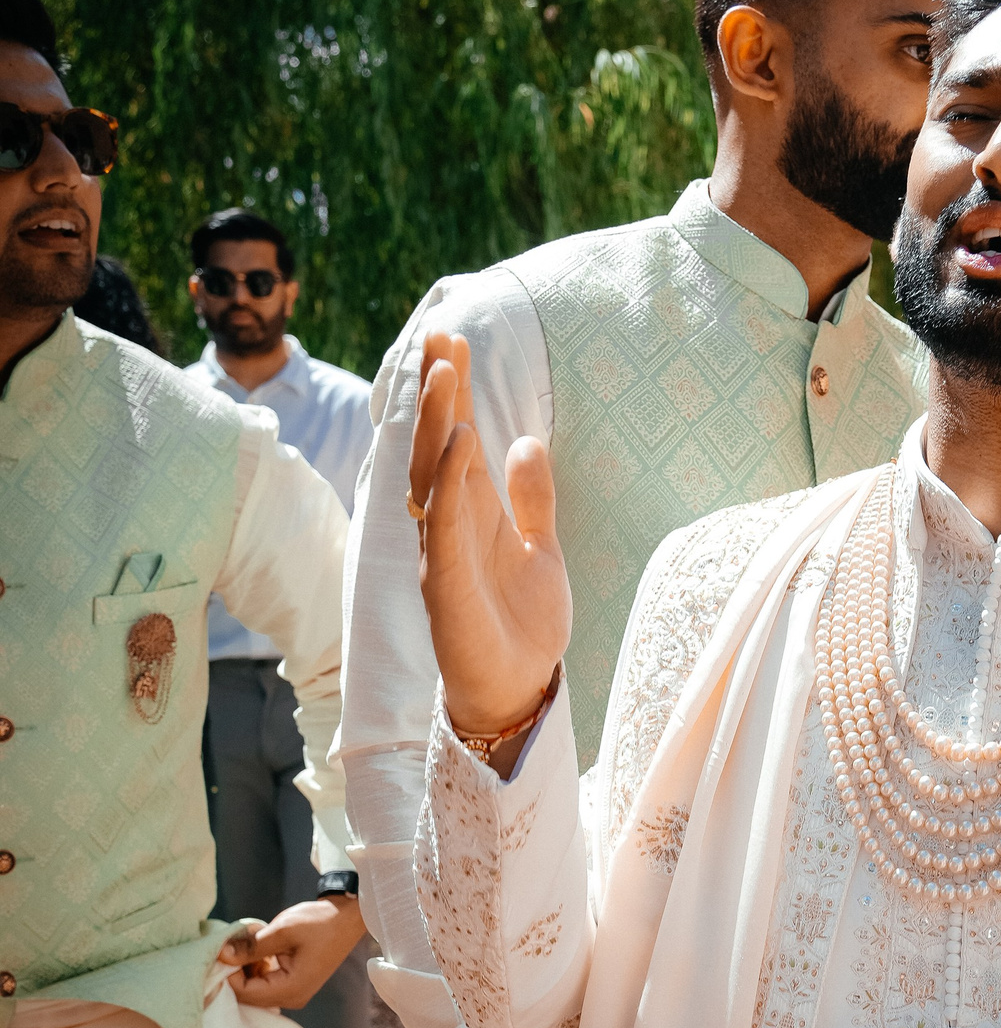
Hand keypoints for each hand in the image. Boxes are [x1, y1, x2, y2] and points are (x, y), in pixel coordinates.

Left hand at [219, 895, 364, 1009]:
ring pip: (254, 988)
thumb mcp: (282, 930)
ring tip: (246, 942)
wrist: (346, 917)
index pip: (244, 992)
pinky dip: (254, 967)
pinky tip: (257, 947)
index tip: (219, 950)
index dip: (227, 973)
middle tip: (230, 945)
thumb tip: (221, 955)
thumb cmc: (318, 923)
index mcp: (291, 990)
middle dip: (234, 971)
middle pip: (247, 995)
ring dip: (244, 968)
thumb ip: (251, 946)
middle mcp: (291, 998)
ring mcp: (292, 993)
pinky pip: (264, 983)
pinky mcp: (292, 984)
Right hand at [409, 331, 570, 748]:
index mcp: (473, 512)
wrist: (518, 690)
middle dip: (438, 393)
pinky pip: (445, 527)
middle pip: (437, 447)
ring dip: (438, 425)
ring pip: (432, 478)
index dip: (455, 392)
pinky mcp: (448, 585)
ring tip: (446, 375)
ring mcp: (444, 553)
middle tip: (440, 337)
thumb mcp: (541, 548)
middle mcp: (450, 526)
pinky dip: (450, 485)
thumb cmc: (522, 624)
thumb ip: (532, 499)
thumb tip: (527, 441)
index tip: (454, 341)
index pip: (457, 440)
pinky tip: (460, 445)